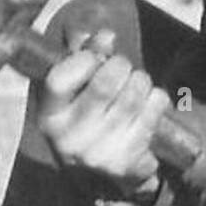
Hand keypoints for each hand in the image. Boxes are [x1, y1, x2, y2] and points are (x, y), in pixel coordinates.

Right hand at [37, 28, 171, 199]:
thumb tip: (106, 36)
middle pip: (105, 83)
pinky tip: (147, 103)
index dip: (83, 59)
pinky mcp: (128, 161)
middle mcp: (69, 138)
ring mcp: (99, 153)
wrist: (100, 169)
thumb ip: (86, 53)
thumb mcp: (76, 85)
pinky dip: (156, 98)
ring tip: (136, 84)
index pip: (59, 79)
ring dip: (141, 80)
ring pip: (134, 95)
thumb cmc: (88, 111)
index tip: (94, 59)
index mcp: (49, 116)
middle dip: (120, 65)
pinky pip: (154, 111)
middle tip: (122, 68)